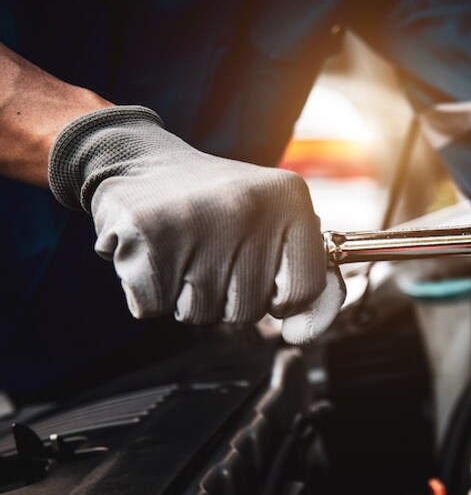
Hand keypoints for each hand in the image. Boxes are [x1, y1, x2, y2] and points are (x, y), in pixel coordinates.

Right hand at [48, 106, 342, 343]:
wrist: (141, 162)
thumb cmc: (216, 207)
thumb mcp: (274, 226)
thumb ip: (302, 279)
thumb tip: (302, 333)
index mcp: (288, 200)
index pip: (304, 291)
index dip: (281, 297)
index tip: (262, 273)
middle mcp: (247, 206)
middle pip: (249, 310)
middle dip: (227, 297)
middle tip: (210, 253)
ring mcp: (196, 219)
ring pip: (202, 313)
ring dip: (187, 296)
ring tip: (182, 251)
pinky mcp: (146, 234)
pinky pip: (154, 307)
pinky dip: (150, 293)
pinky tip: (154, 254)